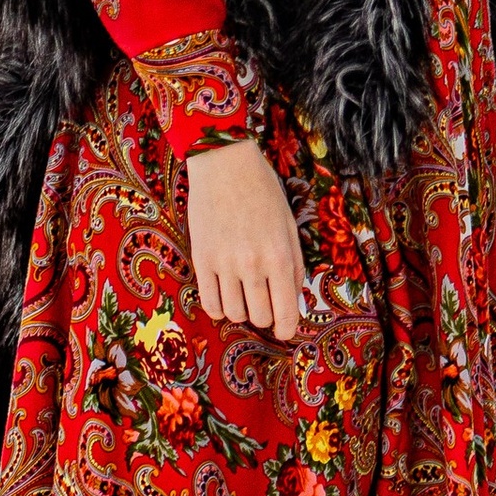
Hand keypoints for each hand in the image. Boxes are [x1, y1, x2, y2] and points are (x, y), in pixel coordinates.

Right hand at [186, 137, 305, 340]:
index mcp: (280, 256)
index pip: (286, 312)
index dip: (288, 329)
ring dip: (242, 309)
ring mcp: (224, 264)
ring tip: (245, 291)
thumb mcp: (289, 225)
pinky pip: (210, 303)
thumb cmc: (263, 192)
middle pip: (260, 316)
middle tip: (265, 301)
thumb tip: (294, 299)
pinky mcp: (201, 260)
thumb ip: (294, 264)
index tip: (286, 331)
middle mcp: (253, 264)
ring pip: (235, 314)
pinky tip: (225, 294)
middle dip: (266, 315)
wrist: (225, 164)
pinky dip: (219, 307)